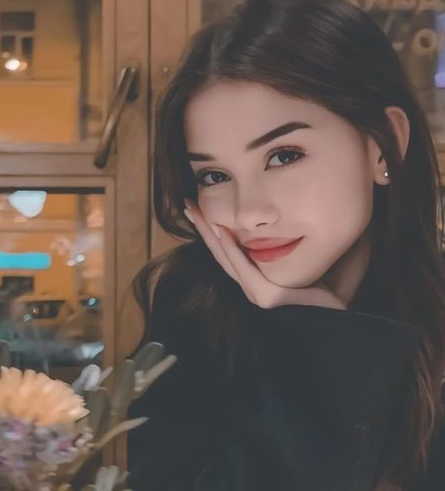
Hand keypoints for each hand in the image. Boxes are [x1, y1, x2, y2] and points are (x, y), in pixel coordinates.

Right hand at [184, 200, 345, 309]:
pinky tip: (220, 231)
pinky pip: (243, 268)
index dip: (214, 230)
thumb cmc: (329, 296)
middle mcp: (252, 285)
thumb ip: (304, 244)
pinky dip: (230, 249)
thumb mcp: (311, 263)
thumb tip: (311, 214)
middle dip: (203, 227)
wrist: (340, 324)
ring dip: (209, 234)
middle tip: (189, 205)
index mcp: (258, 279)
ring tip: (196, 213)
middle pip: (220, 251)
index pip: (230, 250)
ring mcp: (257, 292)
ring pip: (225, 257)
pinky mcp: (266, 296)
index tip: (204, 208)